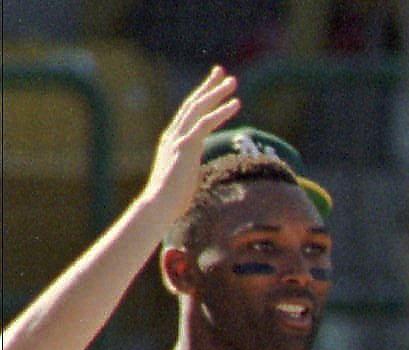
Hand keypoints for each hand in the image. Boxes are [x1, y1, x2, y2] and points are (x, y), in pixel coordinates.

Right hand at [139, 67, 240, 227]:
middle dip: (208, 86)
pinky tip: (236, 103)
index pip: (188, 114)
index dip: (201, 98)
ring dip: (218, 93)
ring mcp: (179, 138)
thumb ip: (190, 169)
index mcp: (173, 141)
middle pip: (194, 104)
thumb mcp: (183, 179)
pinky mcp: (186, 146)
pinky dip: (222, 111)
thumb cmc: (171, 201)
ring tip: (233, 81)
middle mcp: (174, 134)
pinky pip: (206, 123)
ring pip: (200, 108)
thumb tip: (196, 174)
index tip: (212, 86)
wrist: (159, 206)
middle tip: (222, 72)